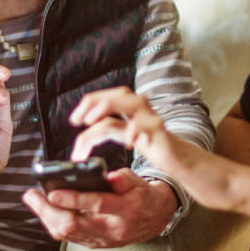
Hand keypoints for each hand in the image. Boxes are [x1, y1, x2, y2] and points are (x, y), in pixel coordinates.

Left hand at [22, 168, 177, 247]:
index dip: (73, 199)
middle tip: (32, 195)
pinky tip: (45, 211)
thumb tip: (110, 176)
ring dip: (46, 217)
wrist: (156, 219)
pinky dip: (54, 223)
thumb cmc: (143, 195)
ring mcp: (103, 239)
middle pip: (73, 225)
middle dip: (48, 211)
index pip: (96, 205)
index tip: (53, 192)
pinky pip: (70, 237)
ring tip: (33, 200)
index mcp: (125, 209)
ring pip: (68, 234)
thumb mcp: (138, 182)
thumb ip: (124, 178)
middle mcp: (112, 228)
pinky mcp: (96, 244)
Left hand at [68, 86, 186, 170]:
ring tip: (92, 123)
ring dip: (107, 109)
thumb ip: (104, 129)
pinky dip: (133, 131)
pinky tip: (127, 143)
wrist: (175, 155)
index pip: (104, 96)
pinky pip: (145, 124)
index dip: (86, 105)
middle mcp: (138, 106)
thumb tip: (79, 141)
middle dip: (94, 104)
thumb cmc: (148, 142)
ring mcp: (149, 115)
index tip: (73, 120)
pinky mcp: (159, 128)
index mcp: (127, 105)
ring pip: (128, 103)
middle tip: (79, 121)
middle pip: (116, 95)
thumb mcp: (121, 134)